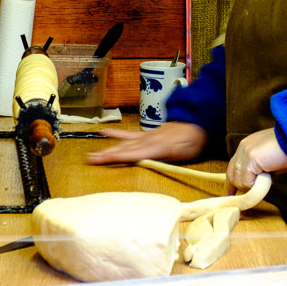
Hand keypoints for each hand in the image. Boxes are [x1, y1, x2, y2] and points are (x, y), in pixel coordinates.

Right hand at [85, 121, 207, 164]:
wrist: (197, 123)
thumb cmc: (191, 142)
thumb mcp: (182, 153)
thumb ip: (165, 157)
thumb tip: (148, 162)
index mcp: (154, 147)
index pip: (130, 154)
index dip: (115, 157)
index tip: (99, 160)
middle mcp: (146, 141)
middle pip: (123, 149)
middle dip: (106, 155)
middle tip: (89, 160)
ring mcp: (145, 137)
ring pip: (123, 143)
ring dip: (107, 149)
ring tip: (92, 154)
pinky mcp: (147, 135)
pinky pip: (129, 135)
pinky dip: (116, 134)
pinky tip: (104, 132)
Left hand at [226, 128, 286, 192]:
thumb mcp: (268, 160)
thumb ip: (258, 168)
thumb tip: (256, 181)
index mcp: (246, 145)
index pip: (232, 167)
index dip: (232, 182)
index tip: (231, 193)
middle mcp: (243, 147)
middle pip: (232, 175)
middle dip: (241, 187)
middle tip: (255, 190)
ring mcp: (245, 152)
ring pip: (240, 181)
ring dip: (253, 185)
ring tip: (267, 178)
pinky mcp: (251, 159)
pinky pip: (248, 181)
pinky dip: (257, 185)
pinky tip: (267, 177)